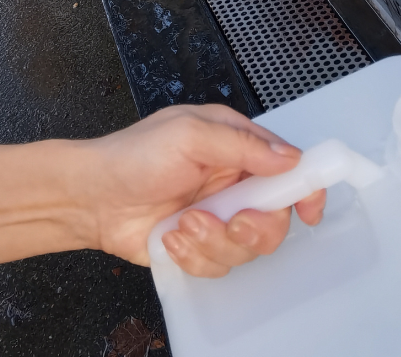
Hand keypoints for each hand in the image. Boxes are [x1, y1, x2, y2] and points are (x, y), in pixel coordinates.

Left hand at [75, 105, 324, 277]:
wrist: (91, 197)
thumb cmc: (133, 155)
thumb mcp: (188, 135)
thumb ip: (242, 145)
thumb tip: (290, 157)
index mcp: (234, 144)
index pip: (288, 165)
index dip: (305, 188)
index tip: (309, 211)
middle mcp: (231, 180)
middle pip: (275, 215)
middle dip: (254, 225)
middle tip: (231, 220)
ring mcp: (216, 215)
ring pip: (248, 247)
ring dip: (214, 240)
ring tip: (183, 224)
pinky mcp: (199, 244)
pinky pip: (219, 265)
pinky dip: (194, 255)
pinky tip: (170, 236)